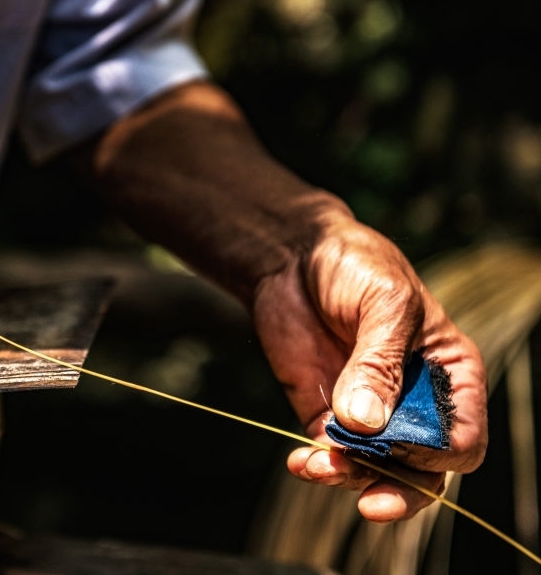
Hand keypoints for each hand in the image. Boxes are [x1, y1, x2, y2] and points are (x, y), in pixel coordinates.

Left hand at [253, 213, 487, 521]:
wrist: (294, 256)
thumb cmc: (356, 266)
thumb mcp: (384, 302)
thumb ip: (379, 362)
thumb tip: (367, 424)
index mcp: (449, 376)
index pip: (462, 439)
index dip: (438, 454)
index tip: (402, 444)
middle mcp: (413, 403)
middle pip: (422, 472)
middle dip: (398, 490)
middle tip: (370, 501)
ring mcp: (367, 413)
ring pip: (373, 471)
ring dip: (349, 479)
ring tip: (319, 465)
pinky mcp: (324, 413)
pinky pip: (328, 455)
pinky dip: (316, 466)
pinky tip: (301, 462)